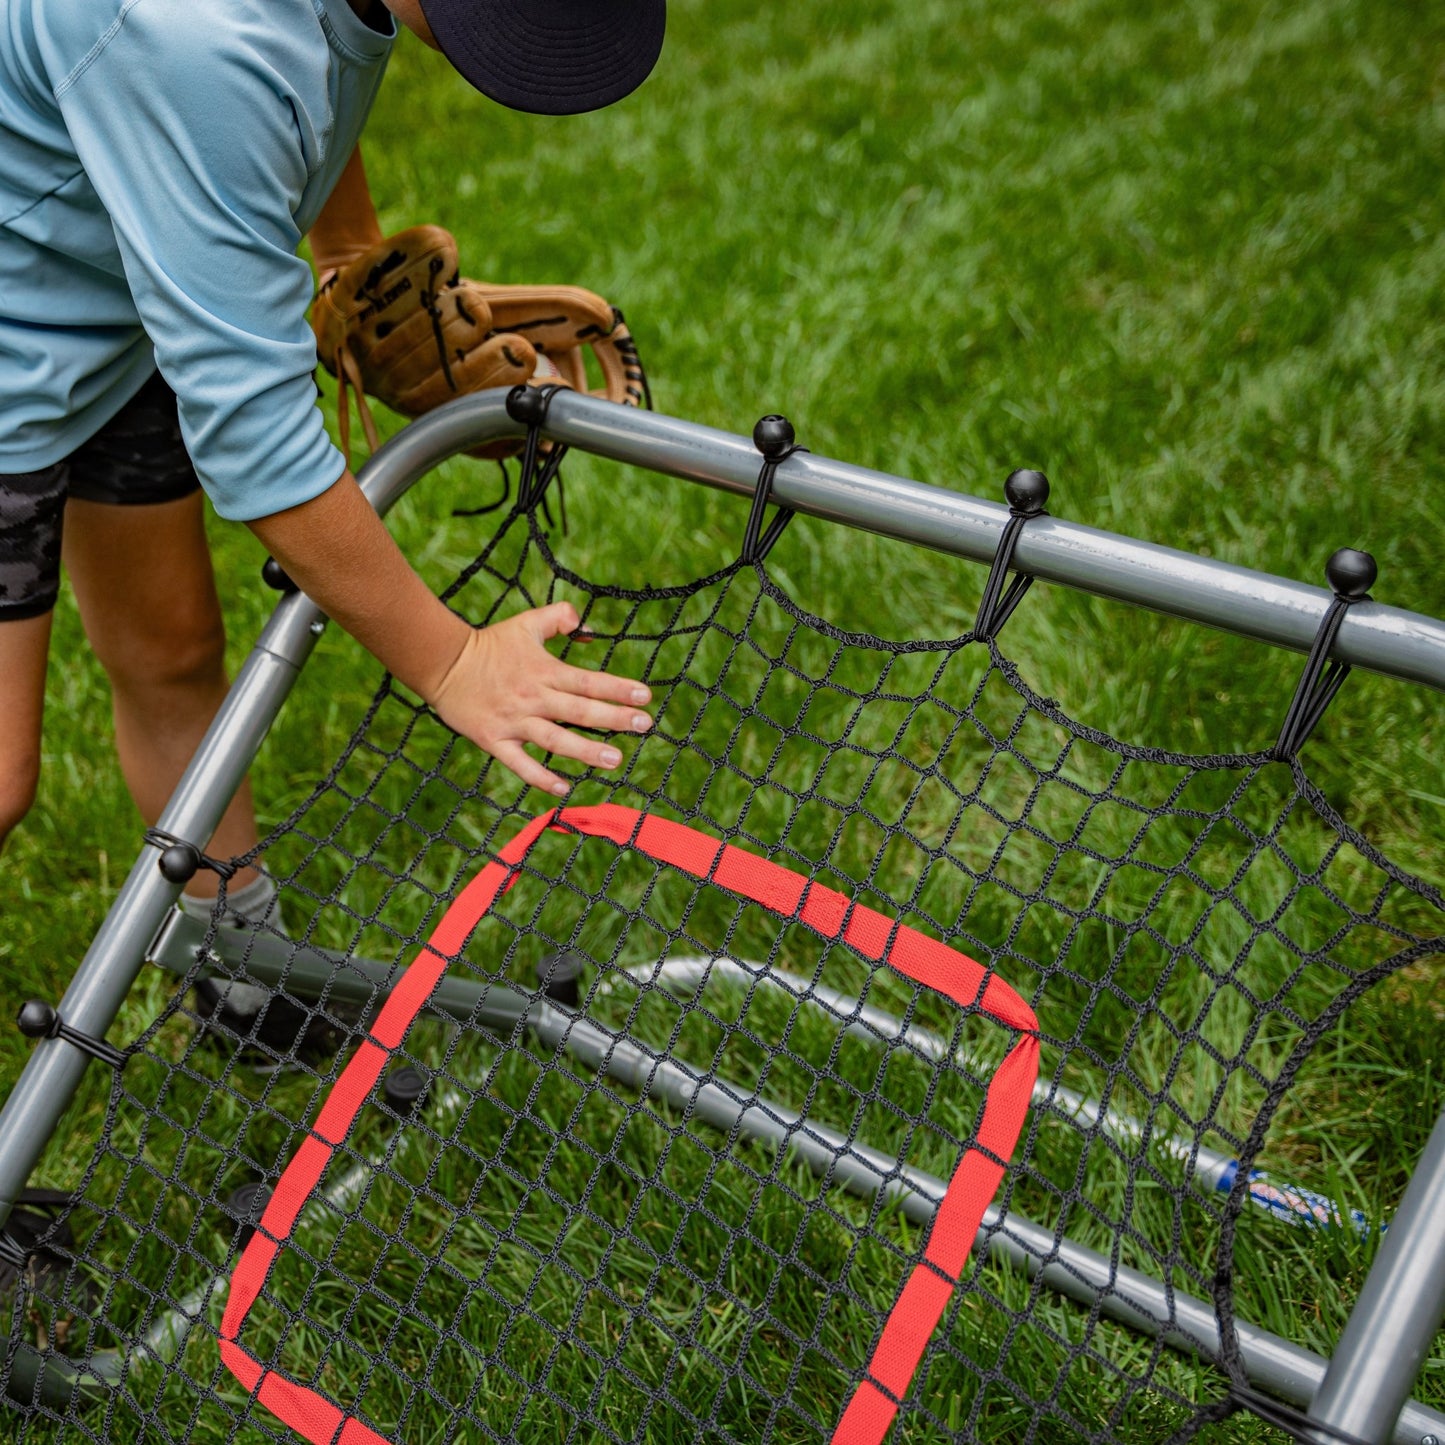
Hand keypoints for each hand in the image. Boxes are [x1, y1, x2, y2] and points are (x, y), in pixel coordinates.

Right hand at [428, 602, 653, 795]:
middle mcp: (533, 698)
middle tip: (644, 726)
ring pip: (555, 740)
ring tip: (615, 760)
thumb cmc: (489, 644)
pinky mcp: (494, 740)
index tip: (645, 697)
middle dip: (614, 718)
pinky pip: (520, 764)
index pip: (588, 681)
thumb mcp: (526, 623)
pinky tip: (564, 787)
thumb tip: (589, 628)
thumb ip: (560, 618)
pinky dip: (541, 777)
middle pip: (579, 711)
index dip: (617, 689)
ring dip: (586, 751)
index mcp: (544, 671)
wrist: (442, 664)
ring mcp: (514, 722)